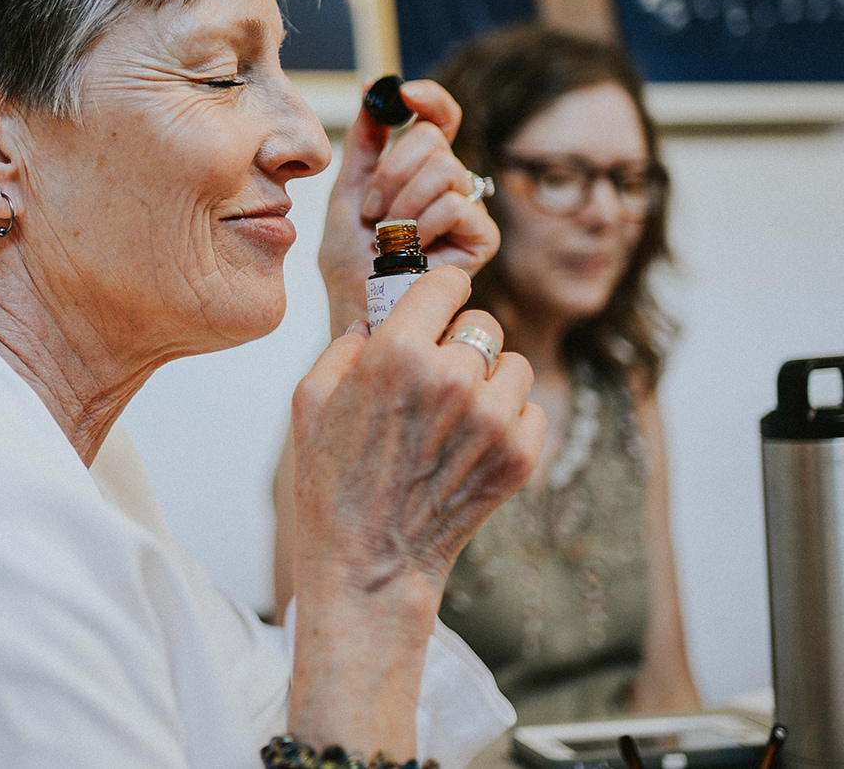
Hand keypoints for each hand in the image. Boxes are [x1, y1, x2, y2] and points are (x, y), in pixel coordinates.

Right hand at [293, 267, 541, 592]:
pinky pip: (532, 409)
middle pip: (482, 323)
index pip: (446, 282)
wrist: (369, 562)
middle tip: (437, 374)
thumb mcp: (311, 399)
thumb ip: (346, 345)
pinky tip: (474, 442)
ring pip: (513, 364)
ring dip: (490, 380)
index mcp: (397, 353)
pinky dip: (510, 420)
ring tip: (458, 412)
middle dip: (460, 341)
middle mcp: (451, 378)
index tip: (436, 305)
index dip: (439, 292)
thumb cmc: (331, 481)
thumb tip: (376, 322)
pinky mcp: (519, 456)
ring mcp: (492, 419)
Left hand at [317, 80, 498, 336]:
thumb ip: (365, 140)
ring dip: (402, 203)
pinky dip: (424, 224)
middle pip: (432, 139)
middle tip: (373, 211)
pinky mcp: (482, 236)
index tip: (404, 92)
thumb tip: (373, 88)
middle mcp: (448, 182)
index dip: (428, 98)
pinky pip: (455, 205)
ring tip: (388, 235)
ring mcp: (467, 207)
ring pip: (442, 169)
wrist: (356, 303)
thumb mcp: (348, 188)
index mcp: (418, 166)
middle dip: (391, 172)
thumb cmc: (350, 257)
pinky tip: (414, 249)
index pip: (438, 117)